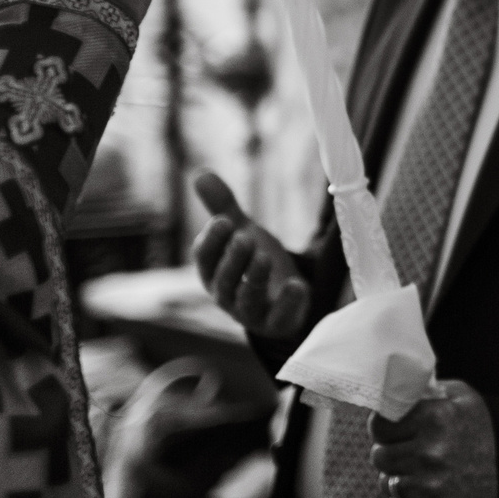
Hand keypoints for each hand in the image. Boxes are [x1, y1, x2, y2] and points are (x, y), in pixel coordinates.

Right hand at [190, 172, 312, 337]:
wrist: (283, 295)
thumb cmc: (253, 261)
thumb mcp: (241, 231)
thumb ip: (223, 207)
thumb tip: (200, 173)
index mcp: (213, 272)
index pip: (205, 258)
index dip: (212, 241)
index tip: (224, 221)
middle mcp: (226, 294)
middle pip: (224, 280)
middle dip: (233, 259)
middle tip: (245, 237)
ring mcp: (251, 312)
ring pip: (247, 299)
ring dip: (254, 278)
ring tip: (265, 256)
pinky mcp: (276, 323)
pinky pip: (279, 318)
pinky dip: (288, 303)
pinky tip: (298, 285)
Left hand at [370, 380, 497, 497]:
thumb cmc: (485, 431)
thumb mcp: (461, 398)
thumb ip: (425, 391)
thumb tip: (392, 390)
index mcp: (435, 418)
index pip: (379, 426)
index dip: (383, 430)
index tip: (392, 434)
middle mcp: (430, 452)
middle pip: (380, 457)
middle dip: (391, 456)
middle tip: (410, 456)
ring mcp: (433, 487)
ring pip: (388, 485)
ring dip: (400, 482)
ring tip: (422, 477)